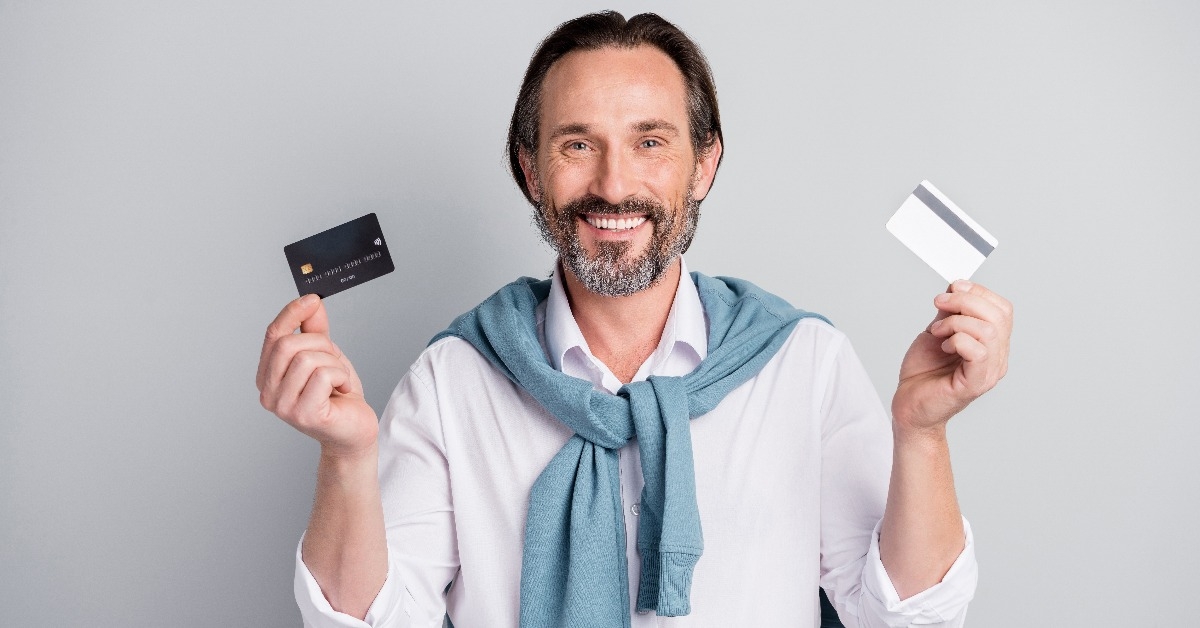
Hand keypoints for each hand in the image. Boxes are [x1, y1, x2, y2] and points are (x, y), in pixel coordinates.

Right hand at [257, 294, 377, 456]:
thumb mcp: (326, 355)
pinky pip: (323, 375)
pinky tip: (341, 391)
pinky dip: (340, 377)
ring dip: (334, 364)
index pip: (273, 336)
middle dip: (320, 344)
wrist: (355, 430)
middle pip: (288, 344)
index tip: (312, 299)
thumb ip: (315, 329)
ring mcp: (283, 407)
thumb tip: (310, 301)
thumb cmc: (338, 396)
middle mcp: (268, 393)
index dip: (291, 313)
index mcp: (268, 376)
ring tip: (338, 381)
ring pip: (307, 359)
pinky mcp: (303, 414)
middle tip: (334, 360)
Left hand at [892, 280, 1012, 434]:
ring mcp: (988, 373)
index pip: (1003, 309)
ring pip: (989, 331)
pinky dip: (957, 339)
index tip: (952, 287)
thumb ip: (950, 312)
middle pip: (999, 316)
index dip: (979, 292)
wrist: (908, 406)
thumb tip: (956, 287)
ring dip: (956, 321)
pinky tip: (944, 346)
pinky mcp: (974, 384)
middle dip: (965, 300)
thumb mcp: (937, 331)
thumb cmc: (923, 373)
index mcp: (992, 345)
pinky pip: (978, 352)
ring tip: (938, 331)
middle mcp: (997, 359)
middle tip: (939, 304)